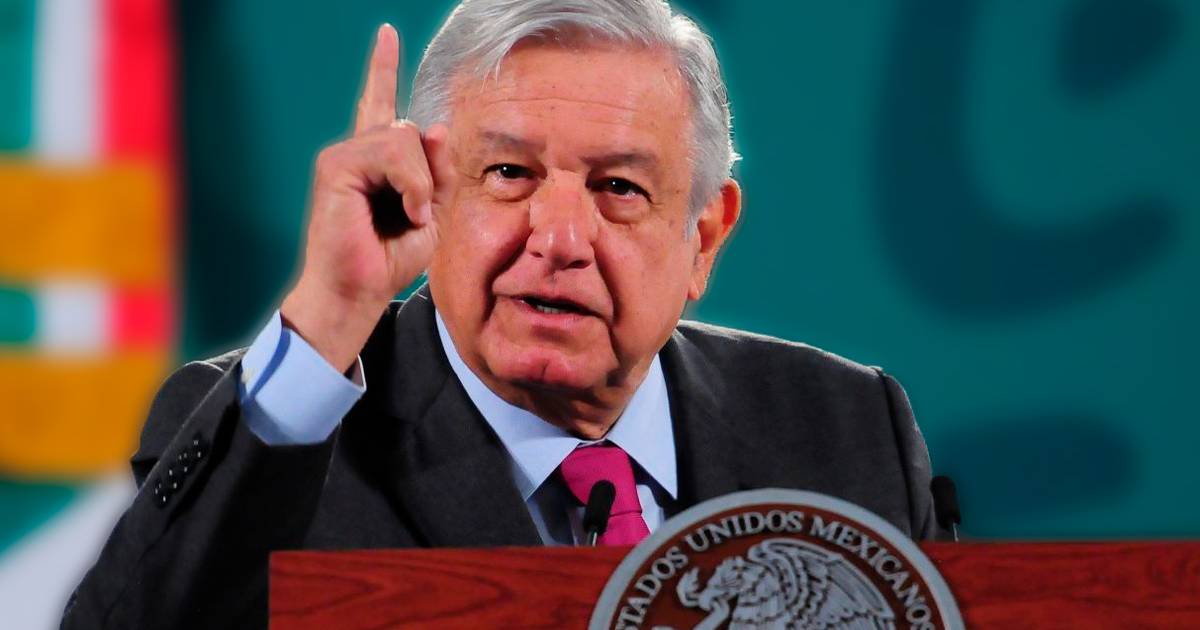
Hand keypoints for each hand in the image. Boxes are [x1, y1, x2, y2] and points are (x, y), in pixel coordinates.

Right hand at [281, 24, 453, 370]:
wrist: (358, 292)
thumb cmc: (390, 260)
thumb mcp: (431, 212)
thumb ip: (436, 170)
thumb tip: (431, 126)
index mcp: (376, 161)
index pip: (380, 104)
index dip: (382, 68)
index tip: (386, 34)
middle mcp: (356, 151)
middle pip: (411, 129)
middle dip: (430, 173)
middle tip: (420, 214)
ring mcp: (343, 155)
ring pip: (404, 136)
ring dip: (421, 181)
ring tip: (412, 216)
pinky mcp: (336, 165)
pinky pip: (392, 151)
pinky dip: (411, 184)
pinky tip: (406, 211)